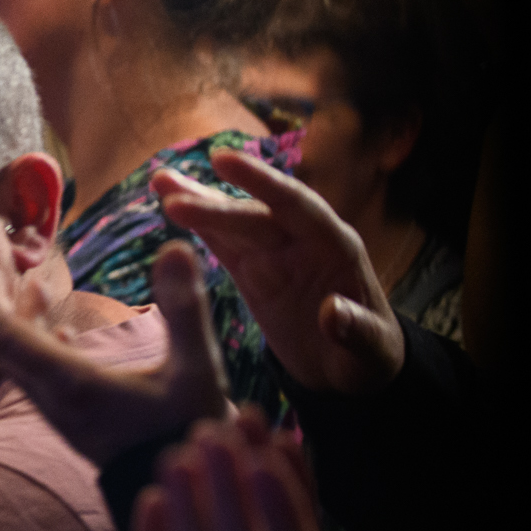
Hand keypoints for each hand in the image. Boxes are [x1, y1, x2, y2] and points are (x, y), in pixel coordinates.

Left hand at [0, 242, 228, 465]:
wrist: (191, 497)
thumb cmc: (194, 432)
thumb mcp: (199, 369)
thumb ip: (186, 309)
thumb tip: (177, 248)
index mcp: (75, 386)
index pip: (11, 340)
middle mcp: (57, 401)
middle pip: (6, 346)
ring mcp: (63, 414)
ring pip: (22, 362)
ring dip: (16, 322)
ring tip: (27, 283)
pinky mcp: (74, 422)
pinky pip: (41, 378)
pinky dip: (40, 346)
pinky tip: (57, 330)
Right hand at [154, 149, 404, 397]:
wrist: (350, 369)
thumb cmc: (368, 358)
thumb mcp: (371, 352)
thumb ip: (357, 331)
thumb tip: (332, 312)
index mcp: (335, 247)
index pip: (296, 205)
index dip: (260, 181)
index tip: (223, 161)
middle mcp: (302, 241)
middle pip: (253, 215)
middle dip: (212, 204)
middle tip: (168, 191)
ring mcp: (275, 253)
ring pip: (232, 222)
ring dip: (197, 201)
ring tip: (159, 181)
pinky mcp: (254, 270)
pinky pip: (222, 243)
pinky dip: (198, 226)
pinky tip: (170, 205)